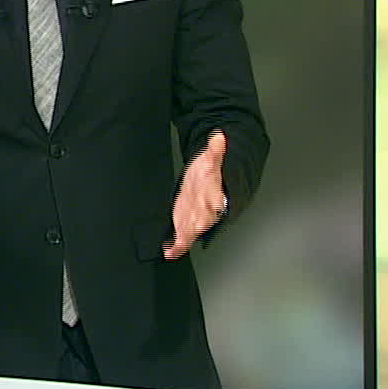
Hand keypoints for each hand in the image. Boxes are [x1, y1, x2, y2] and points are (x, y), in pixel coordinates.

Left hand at [165, 130, 226, 259]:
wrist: (211, 181)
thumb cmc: (210, 172)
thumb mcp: (211, 158)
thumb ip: (215, 150)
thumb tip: (219, 136)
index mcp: (214, 193)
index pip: (214, 202)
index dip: (209, 208)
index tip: (204, 215)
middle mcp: (208, 209)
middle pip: (202, 220)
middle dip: (193, 228)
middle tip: (182, 237)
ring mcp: (198, 218)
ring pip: (192, 231)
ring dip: (183, 240)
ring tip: (173, 249)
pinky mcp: (187, 223)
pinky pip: (184, 237)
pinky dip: (178, 246)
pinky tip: (168, 252)